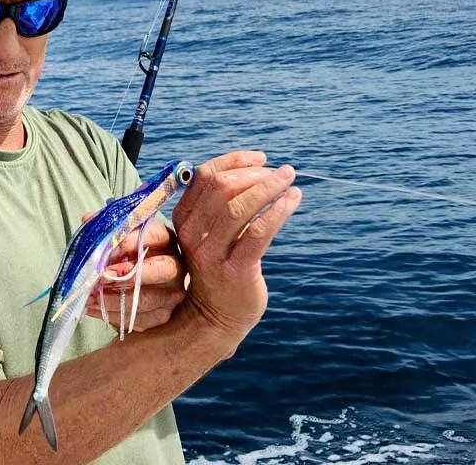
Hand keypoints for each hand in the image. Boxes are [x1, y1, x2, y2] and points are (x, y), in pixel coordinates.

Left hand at [84, 215, 186, 331]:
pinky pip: (139, 319)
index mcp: (164, 240)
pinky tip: (94, 308)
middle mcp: (174, 266)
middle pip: (162, 270)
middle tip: (101, 278)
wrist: (127, 283)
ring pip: (148, 299)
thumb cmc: (121, 255)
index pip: (155, 236)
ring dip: (115, 299)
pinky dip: (113, 315)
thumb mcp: (114, 237)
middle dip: (128, 275)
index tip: (106, 251)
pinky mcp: (161, 316)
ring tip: (90, 297)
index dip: (129, 243)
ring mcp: (171, 294)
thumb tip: (88, 219)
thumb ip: (104, 228)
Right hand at [171, 151, 300, 353]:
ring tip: (289, 180)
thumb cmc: (216, 266)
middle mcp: (192, 233)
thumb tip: (254, 168)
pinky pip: (259, 231)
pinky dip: (279, 210)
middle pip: (221, 186)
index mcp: (183, 218)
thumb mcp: (206, 232)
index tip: (260, 158)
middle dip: (255, 173)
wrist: (213, 316)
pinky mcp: (235, 269)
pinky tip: (293, 200)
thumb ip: (218, 204)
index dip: (235, 160)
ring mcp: (211, 253)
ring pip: (239, 206)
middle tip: (280, 173)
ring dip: (269, 187)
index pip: (205, 176)